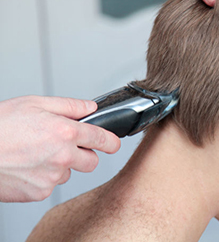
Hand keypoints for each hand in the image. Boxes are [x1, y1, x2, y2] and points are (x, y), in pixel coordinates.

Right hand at [0, 96, 120, 201]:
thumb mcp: (35, 103)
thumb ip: (69, 106)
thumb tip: (91, 107)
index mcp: (65, 132)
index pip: (103, 139)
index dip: (111, 141)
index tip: (113, 142)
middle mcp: (62, 156)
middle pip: (92, 162)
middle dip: (84, 154)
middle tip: (66, 146)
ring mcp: (51, 177)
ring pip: (69, 173)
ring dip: (61, 165)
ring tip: (37, 153)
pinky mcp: (39, 192)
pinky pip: (51, 185)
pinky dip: (44, 177)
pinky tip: (28, 166)